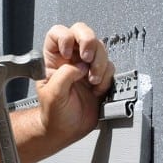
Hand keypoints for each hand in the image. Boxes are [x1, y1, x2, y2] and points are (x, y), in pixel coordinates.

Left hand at [36, 22, 114, 144]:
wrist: (67, 130)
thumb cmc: (54, 114)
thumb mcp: (52, 95)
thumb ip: (64, 76)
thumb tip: (79, 66)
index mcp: (53, 59)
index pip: (58, 33)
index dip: (65, 37)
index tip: (68, 53)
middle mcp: (70, 59)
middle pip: (82, 32)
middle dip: (89, 42)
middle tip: (88, 59)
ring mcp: (86, 66)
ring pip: (99, 48)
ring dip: (99, 63)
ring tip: (91, 81)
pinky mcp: (99, 76)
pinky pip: (109, 66)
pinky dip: (105, 77)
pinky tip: (96, 89)